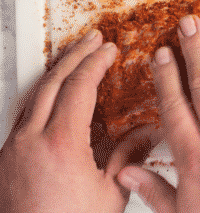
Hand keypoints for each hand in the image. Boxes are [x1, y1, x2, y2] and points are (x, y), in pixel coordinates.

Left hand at [0, 29, 153, 212]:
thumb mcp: (109, 196)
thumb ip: (129, 156)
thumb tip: (150, 131)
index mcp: (61, 143)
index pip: (80, 85)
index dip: (96, 62)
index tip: (109, 49)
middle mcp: (31, 139)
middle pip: (54, 81)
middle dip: (76, 55)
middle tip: (93, 39)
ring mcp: (13, 149)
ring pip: (34, 95)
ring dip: (56, 72)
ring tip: (73, 59)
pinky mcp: (4, 161)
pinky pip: (22, 116)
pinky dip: (40, 96)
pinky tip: (51, 97)